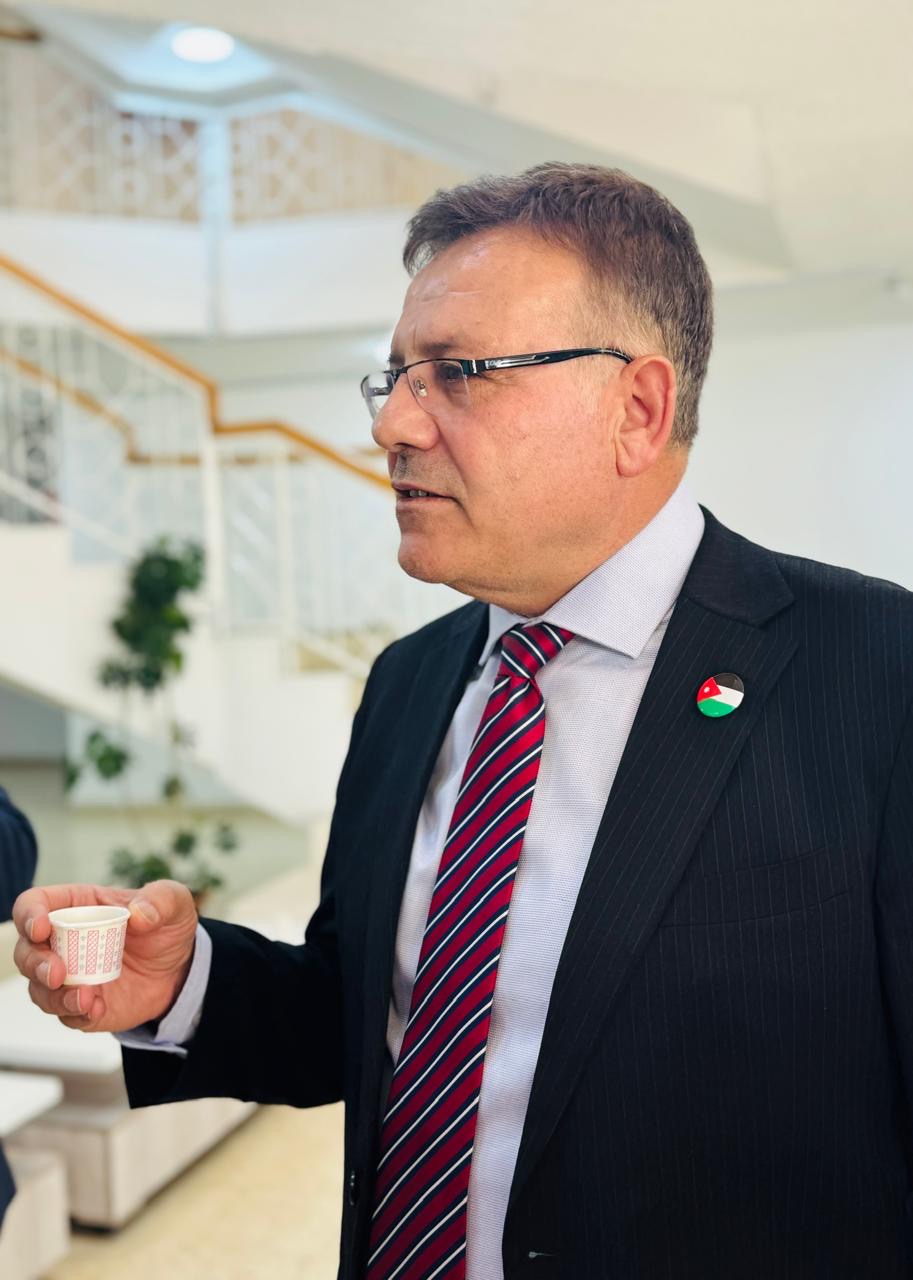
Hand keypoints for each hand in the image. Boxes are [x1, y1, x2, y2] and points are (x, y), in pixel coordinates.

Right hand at [12, 880, 197, 1033]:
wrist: (179, 969)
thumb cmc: (166, 926)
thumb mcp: (174, 903)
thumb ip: (161, 900)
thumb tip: (139, 914)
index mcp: (77, 906)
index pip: (34, 904)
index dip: (29, 915)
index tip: (41, 928)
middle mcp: (63, 942)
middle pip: (26, 952)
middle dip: (34, 963)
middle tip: (56, 973)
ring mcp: (69, 976)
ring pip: (39, 989)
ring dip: (55, 996)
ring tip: (85, 997)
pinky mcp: (81, 1005)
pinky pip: (66, 1014)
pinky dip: (76, 1013)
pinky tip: (97, 1007)